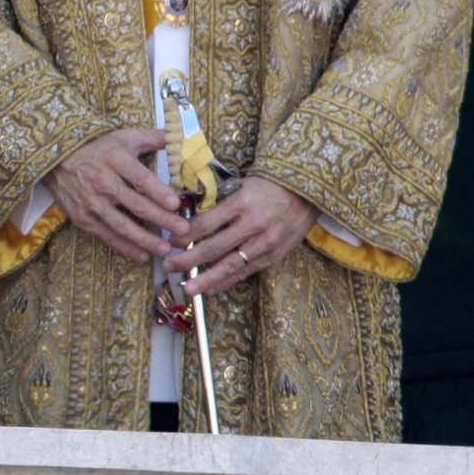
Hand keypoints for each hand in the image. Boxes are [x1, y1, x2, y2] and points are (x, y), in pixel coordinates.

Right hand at [42, 127, 179, 262]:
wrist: (56, 160)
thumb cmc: (97, 149)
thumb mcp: (123, 137)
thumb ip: (152, 139)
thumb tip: (179, 139)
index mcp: (115, 159)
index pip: (139, 178)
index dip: (158, 192)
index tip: (175, 204)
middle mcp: (103, 181)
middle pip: (136, 205)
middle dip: (161, 219)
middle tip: (183, 230)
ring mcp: (91, 202)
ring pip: (122, 225)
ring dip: (145, 239)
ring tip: (166, 248)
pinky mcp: (82, 217)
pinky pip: (106, 235)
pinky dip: (124, 247)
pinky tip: (142, 256)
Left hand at [168, 177, 315, 296]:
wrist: (305, 194)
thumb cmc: (265, 188)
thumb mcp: (239, 186)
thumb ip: (216, 202)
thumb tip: (187, 216)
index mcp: (241, 203)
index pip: (206, 222)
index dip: (185, 234)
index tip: (170, 241)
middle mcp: (253, 224)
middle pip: (214, 247)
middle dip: (188, 259)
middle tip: (168, 266)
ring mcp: (265, 243)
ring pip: (230, 265)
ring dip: (206, 278)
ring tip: (188, 289)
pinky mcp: (274, 256)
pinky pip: (246, 272)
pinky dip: (228, 282)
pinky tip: (212, 288)